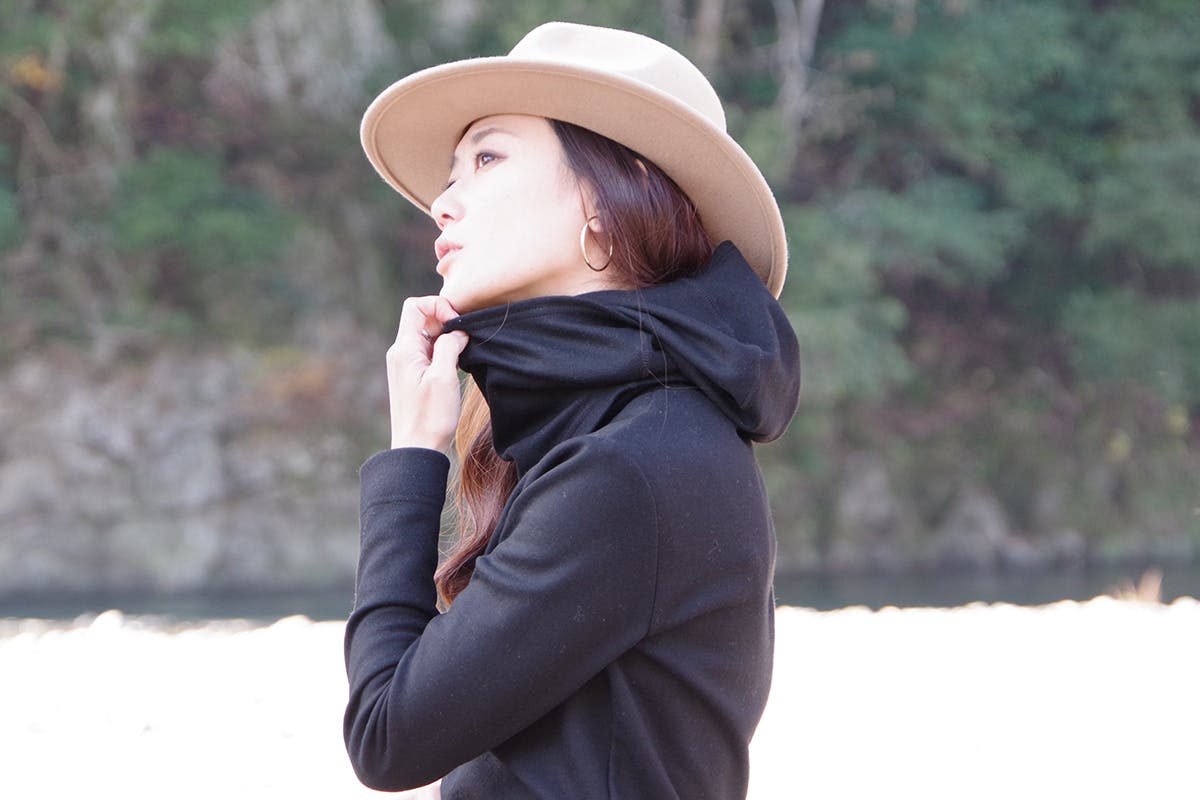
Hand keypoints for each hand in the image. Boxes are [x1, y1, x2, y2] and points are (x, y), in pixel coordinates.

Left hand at [386, 296, 468, 451]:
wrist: (416, 449)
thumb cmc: (430, 417)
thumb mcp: (444, 378)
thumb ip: (449, 346)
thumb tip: (457, 331)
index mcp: (404, 349)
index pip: (414, 306)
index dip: (437, 306)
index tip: (456, 324)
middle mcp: (400, 353)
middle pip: (421, 317)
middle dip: (444, 320)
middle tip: (463, 339)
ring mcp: (405, 365)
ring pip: (426, 335)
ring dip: (446, 338)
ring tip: (461, 354)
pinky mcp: (413, 376)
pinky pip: (428, 351)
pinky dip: (443, 351)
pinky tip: (455, 366)